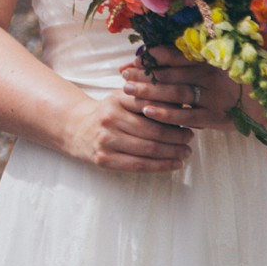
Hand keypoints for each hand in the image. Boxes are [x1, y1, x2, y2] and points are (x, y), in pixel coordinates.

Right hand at [65, 87, 193, 171]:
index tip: (188, 122)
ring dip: (173, 153)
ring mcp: (105, 140)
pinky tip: (174, 164)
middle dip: (177, 137)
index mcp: (116, 99)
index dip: (173, 116)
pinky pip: (139, 165)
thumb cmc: (108, 114)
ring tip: (185, 152)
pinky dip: (161, 166)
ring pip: (149, 149)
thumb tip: (184, 107)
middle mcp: (109, 118)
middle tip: (189, 139)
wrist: (77, 129)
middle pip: (153, 131)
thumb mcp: (123, 99)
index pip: (151, 107)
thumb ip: (147, 100)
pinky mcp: (104, 159)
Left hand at [119, 47, 243, 131]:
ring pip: (176, 93)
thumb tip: (146, 54)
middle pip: (169, 74)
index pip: (172, 54)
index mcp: (206, 57)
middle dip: (144, 76)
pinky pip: (187, 115)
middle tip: (124, 78)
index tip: (133, 62)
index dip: (150, 58)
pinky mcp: (216, 116)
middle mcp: (209, 75)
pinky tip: (148, 112)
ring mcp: (214, 96)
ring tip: (129, 91)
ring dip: (150, 92)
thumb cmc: (231, 77)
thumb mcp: (213, 62)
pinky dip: (167, 114)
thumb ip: (184, 59)